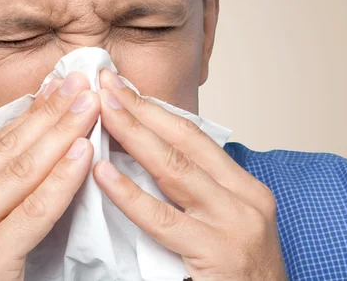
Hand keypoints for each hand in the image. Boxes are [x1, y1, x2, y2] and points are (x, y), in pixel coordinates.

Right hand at [0, 73, 99, 280]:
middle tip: (80, 83)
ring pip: (21, 171)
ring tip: (89, 106)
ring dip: (60, 134)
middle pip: (7, 150)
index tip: (57, 88)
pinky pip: (34, 210)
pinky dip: (62, 179)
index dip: (29, 114)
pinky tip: (84, 152)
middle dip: (49, 113)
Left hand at [93, 69, 285, 280]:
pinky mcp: (216, 253)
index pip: (192, 136)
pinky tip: (102, 173)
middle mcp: (244, 198)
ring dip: (133, 135)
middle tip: (106, 84)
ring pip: (174, 169)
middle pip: (182, 142)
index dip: (154, 109)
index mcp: (243, 186)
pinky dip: (128, 194)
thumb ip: (192, 192)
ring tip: (102, 110)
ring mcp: (233, 224)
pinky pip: (162, 219)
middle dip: (140, 109)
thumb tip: (144, 155)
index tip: (123, 88)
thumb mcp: (224, 221)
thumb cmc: (239, 273)